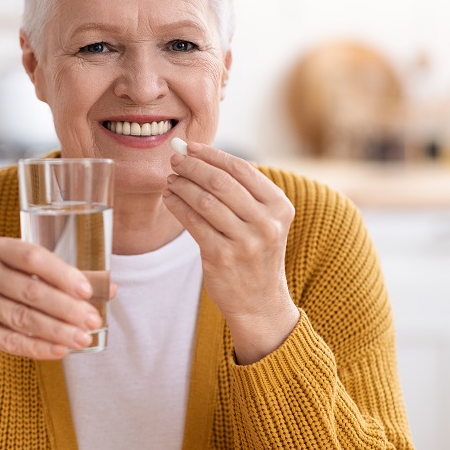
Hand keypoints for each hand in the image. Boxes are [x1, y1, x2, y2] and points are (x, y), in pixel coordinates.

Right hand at [0, 237, 105, 397]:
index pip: (31, 256)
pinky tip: (60, 351)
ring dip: (57, 331)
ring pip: (21, 318)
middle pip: (29, 290)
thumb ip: (62, 279)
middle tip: (93, 320)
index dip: (61, 273)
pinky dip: (37, 348)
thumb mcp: (21, 275)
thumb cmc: (0, 288)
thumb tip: (111, 289)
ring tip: (83, 339)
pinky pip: (8, 340)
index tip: (87, 291)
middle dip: (66, 308)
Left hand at [162, 142, 298, 363]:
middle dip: (193, 166)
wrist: (260, 303)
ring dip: (182, 185)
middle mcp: (266, 223)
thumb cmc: (256, 253)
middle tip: (175, 159)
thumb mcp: (265, 221)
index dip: (212, 154)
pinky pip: (193, 222)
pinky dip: (177, 205)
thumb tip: (201, 155)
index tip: (191, 147)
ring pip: (204, 200)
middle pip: (220, 182)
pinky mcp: (221, 257)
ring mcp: (245, 242)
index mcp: (280, 207)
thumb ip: (242, 191)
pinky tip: (169, 198)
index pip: (242, 169)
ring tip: (170, 179)